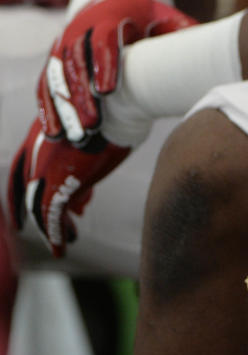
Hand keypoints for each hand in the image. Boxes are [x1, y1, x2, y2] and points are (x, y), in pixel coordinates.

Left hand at [8, 119, 127, 255]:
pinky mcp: (58, 185)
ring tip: (63, 243)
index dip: (22, 191)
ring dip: (51, 228)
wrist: (118, 106)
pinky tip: (62, 248)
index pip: (22, 170)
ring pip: (38, 207)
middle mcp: (35, 153)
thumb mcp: (93, 143)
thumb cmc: (114, 116)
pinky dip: (56, 235)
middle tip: (49, 231)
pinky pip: (51, 217)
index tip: (26, 210)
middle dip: (34, 213)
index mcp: (38, 136)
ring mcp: (43, 170)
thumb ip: (82, 171)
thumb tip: (80, 203)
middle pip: (28, 190)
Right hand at [37, 0, 195, 142]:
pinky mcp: (57, 61)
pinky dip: (50, 109)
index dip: (104, 65)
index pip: (104, 40)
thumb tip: (212, 53)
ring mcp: (64, 45)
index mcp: (109, 16)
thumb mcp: (167, 16)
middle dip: (82, 97)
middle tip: (93, 126)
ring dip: (64, 108)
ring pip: (58, 78)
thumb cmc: (149, 15)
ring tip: (76, 136)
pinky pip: (47, 86)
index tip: (110, 91)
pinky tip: (55, 133)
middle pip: (76, 64)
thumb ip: (183, 32)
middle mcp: (80, 29)